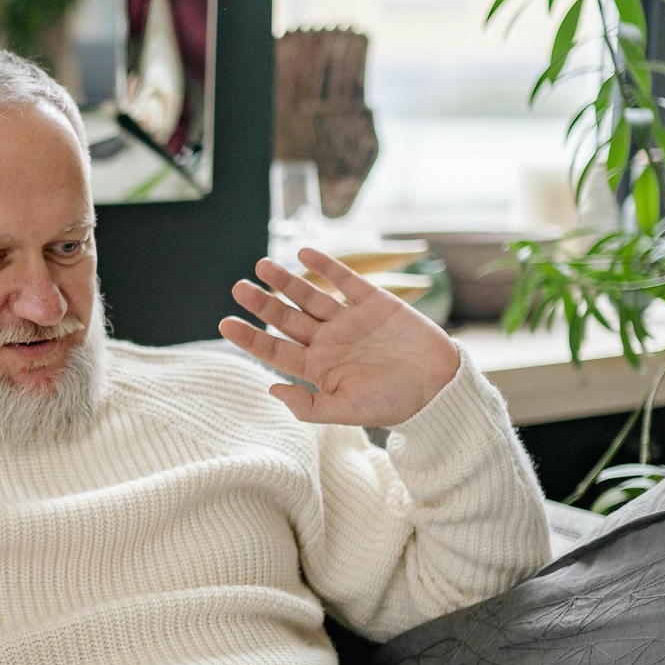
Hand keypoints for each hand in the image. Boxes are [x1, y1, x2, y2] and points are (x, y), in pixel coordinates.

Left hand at [220, 247, 462, 427]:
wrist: (439, 387)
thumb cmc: (393, 404)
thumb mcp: (347, 411)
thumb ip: (308, 405)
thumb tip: (270, 387)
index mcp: (318, 368)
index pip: (275, 349)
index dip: (250, 336)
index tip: (225, 323)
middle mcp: (329, 341)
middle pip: (287, 318)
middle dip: (262, 303)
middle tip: (238, 288)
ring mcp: (349, 320)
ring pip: (310, 296)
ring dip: (286, 281)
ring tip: (262, 266)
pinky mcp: (374, 302)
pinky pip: (345, 280)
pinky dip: (326, 266)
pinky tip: (304, 254)